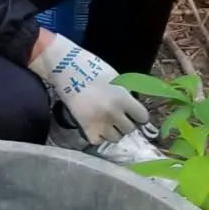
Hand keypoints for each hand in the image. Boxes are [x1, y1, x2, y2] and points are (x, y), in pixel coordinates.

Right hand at [26, 30, 148, 144]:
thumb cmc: (90, 68)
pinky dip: (97, 136)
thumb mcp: (115, 78)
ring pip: (115, 138)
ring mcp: (100, 123)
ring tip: (105, 122)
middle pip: (129, 129)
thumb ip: (126, 94)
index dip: (138, 115)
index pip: (142, 117)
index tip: (134, 114)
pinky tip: (95, 126)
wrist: (65, 68)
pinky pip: (98, 141)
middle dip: (124, 123)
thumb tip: (133, 106)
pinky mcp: (85, 128)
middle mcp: (114, 113)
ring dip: (112, 131)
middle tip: (117, 116)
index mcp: (123, 98)